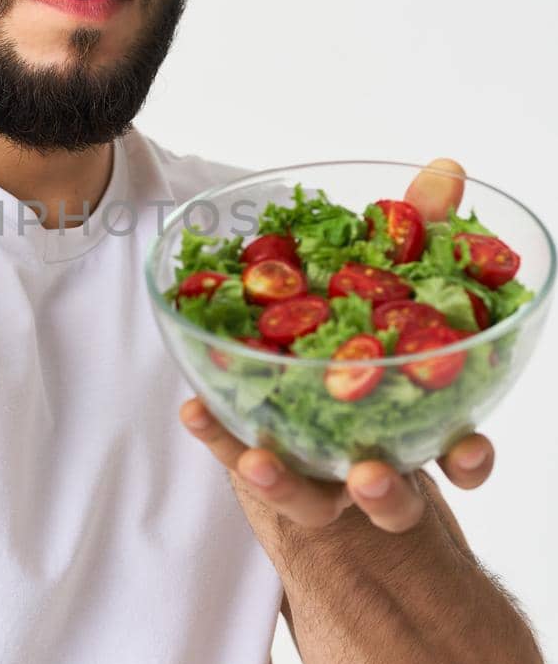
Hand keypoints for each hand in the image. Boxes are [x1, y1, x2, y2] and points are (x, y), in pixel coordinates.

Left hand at [178, 156, 494, 533]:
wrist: (304, 359)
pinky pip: (237, 450)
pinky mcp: (262, 456)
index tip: (469, 452)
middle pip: (389, 496)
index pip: (461, 453)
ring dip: (286, 483)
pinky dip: (217, 432)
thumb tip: (446, 167)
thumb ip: (421, 229)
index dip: (470, 459)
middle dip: (384, 493)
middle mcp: (372, 457)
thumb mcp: (394, 270)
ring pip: (310, 497)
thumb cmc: (366, 318)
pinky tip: (193, 409)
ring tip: (260, 461)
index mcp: (421, 422)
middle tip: (370, 476)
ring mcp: (314, 468)